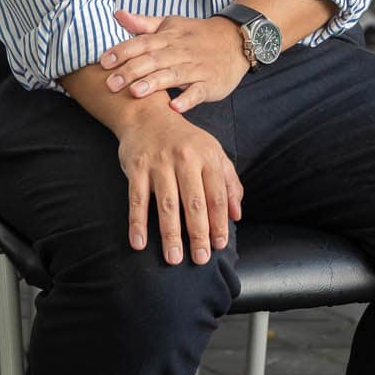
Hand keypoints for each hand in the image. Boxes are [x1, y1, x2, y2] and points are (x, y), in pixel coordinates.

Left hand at [100, 10, 250, 112]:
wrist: (236, 40)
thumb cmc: (197, 35)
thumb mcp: (171, 24)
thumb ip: (143, 24)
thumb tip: (116, 14)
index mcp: (169, 37)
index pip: (142, 42)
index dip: (123, 51)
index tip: (103, 61)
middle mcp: (181, 51)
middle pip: (154, 60)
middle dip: (131, 71)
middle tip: (111, 84)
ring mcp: (197, 67)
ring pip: (173, 75)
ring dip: (154, 83)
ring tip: (135, 93)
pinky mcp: (211, 83)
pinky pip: (199, 91)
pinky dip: (188, 99)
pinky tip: (175, 106)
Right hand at [114, 100, 242, 264]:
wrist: (147, 116)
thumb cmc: (185, 140)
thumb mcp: (213, 153)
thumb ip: (228, 182)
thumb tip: (237, 215)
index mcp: (207, 156)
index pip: (217, 195)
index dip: (220, 222)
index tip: (220, 244)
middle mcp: (185, 158)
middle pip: (194, 203)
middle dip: (199, 234)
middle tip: (200, 259)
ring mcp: (159, 162)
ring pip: (167, 204)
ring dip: (170, 234)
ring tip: (173, 258)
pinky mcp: (136, 167)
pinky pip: (137, 199)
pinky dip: (137, 222)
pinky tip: (139, 243)